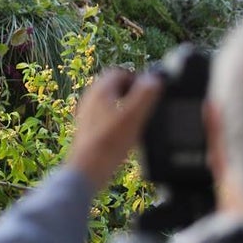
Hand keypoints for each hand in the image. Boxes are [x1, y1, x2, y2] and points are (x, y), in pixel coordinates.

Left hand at [66, 69, 161, 190]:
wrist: (87, 169)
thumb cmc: (108, 144)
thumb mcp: (134, 116)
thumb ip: (146, 95)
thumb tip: (155, 78)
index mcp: (100, 90)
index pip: (120, 72)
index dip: (137, 79)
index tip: (148, 92)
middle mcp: (90, 99)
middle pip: (114, 87)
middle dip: (131, 92)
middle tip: (145, 106)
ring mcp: (87, 113)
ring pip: (110, 102)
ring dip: (125, 106)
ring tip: (137, 120)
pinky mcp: (88, 128)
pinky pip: (105, 116)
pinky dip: (117, 120)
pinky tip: (125, 134)